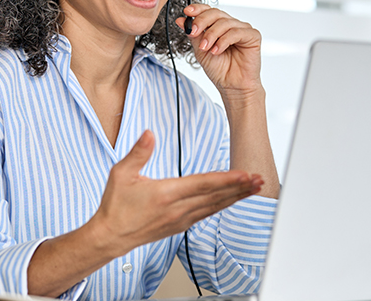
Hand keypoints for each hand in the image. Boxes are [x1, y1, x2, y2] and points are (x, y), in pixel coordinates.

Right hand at [90, 130, 262, 255]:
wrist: (110, 236)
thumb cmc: (115, 206)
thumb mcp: (121, 174)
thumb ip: (139, 152)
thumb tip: (149, 133)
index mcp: (166, 194)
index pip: (203, 185)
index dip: (226, 179)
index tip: (244, 174)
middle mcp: (178, 209)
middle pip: (216, 196)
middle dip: (240, 187)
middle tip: (260, 179)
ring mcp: (181, 219)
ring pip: (215, 206)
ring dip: (237, 197)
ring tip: (254, 188)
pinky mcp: (181, 226)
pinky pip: (208, 213)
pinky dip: (224, 205)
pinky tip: (234, 200)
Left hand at [176, 4, 262, 94]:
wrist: (232, 86)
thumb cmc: (220, 70)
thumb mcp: (200, 51)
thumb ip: (193, 35)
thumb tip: (181, 20)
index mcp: (219, 26)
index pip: (209, 10)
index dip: (198, 9)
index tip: (187, 12)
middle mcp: (231, 25)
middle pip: (216, 13)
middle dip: (202, 22)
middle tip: (194, 32)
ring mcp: (243, 29)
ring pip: (225, 22)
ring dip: (212, 35)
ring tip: (206, 48)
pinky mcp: (253, 36)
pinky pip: (237, 32)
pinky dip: (224, 40)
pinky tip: (217, 50)